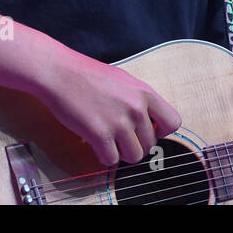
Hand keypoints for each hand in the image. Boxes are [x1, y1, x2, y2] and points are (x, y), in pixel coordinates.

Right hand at [36, 50, 180, 166]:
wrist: (59, 72)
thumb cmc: (87, 75)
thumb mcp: (123, 81)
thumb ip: (139, 101)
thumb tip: (149, 125)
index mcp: (145, 93)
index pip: (173, 122)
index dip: (160, 131)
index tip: (145, 129)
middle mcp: (136, 108)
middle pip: (150, 145)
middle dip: (135, 144)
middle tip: (117, 135)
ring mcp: (119, 122)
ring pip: (134, 157)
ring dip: (121, 152)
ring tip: (107, 139)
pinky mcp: (100, 134)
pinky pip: (111, 160)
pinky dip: (103, 155)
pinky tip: (94, 142)